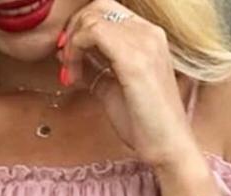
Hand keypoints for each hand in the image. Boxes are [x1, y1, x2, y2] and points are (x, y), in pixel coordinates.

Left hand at [58, 0, 201, 170]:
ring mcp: (143, 42)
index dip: (81, 28)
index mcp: (148, 37)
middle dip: (73, 29)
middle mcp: (148, 32)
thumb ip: (97, 70)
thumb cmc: (145, 124)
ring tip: (69, 72)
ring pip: (93, 18)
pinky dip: (75, 51)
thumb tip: (73, 61)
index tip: (68, 55)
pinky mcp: (133, 59)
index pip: (108, 11)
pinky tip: (73, 76)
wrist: (167, 146)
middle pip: (99, 6)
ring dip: (72, 43)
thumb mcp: (113, 89)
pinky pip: (94, 33)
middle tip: (64, 59)